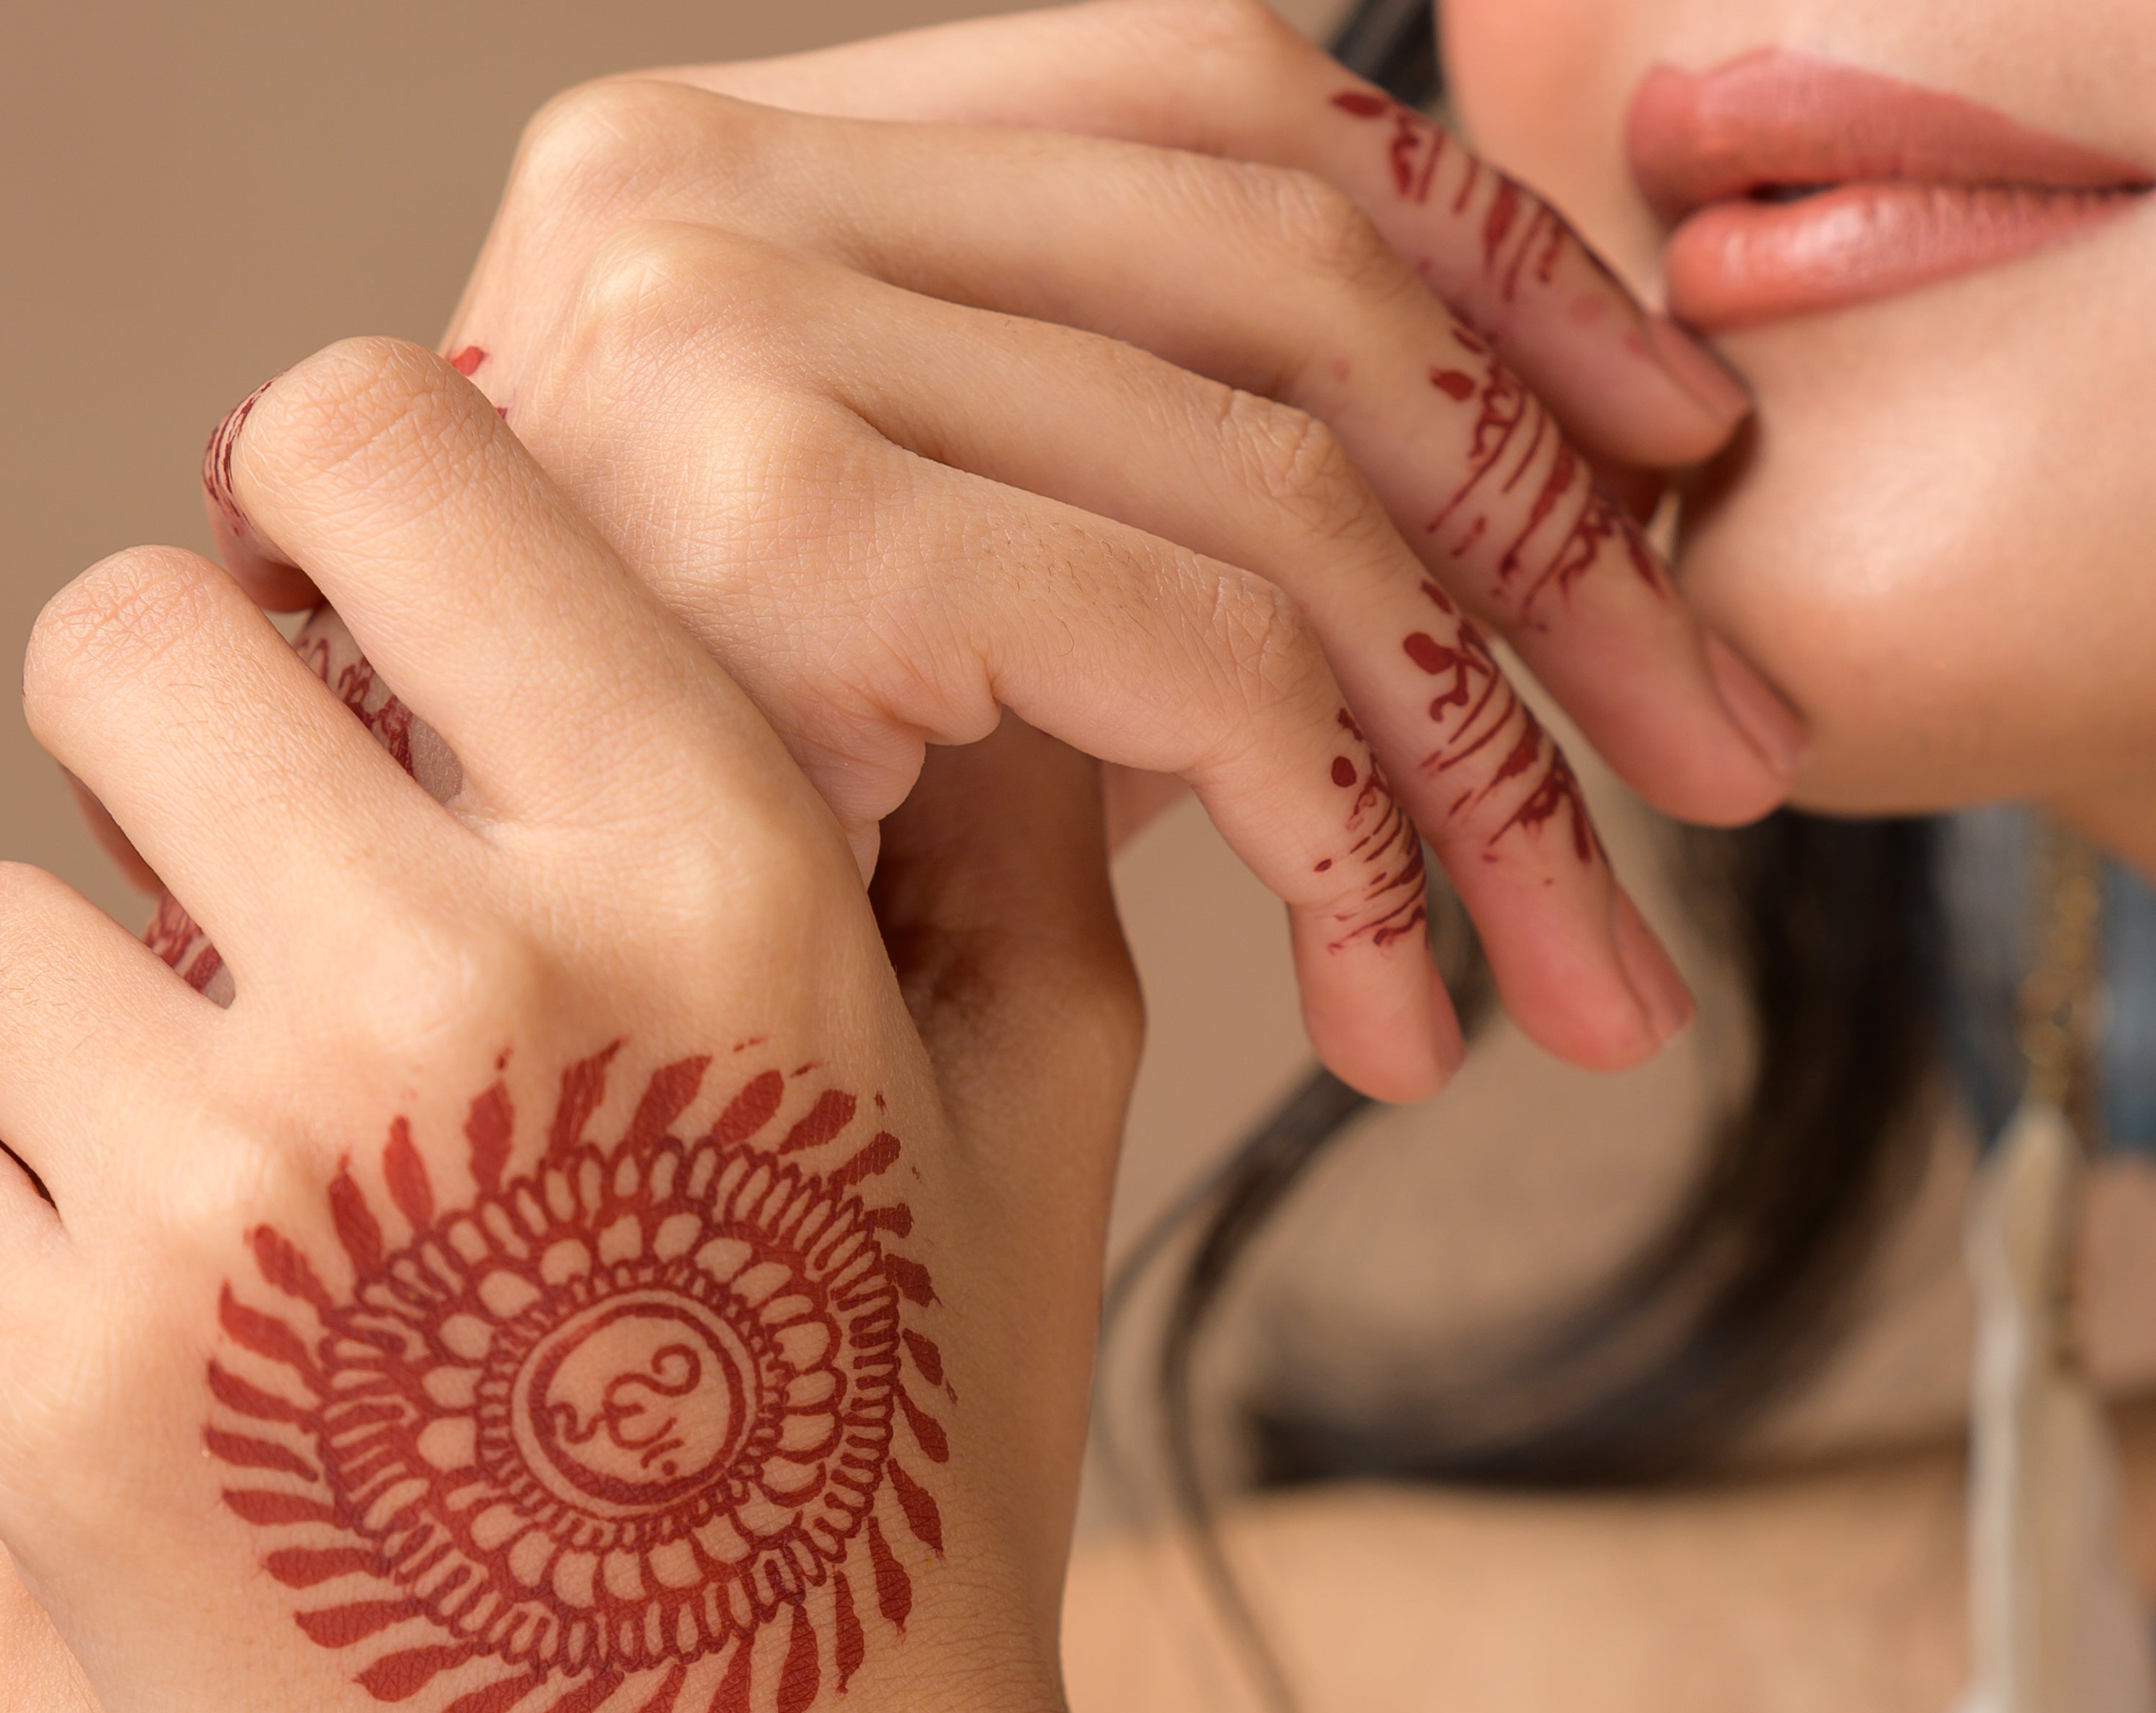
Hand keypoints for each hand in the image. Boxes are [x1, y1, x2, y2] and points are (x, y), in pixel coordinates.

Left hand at [0, 347, 1157, 1712]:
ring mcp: (246, 1197)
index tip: (348, 691)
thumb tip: (849, 590)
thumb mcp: (1010, 1146)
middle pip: (117, 637)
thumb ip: (949, 825)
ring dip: (68, 1067)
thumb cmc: (901, 1546)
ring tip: (246, 1260)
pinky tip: (151, 1379)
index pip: (372, 440)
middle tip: (268, 992)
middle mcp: (472, 988)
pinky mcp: (65, 1405)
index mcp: (717, 876)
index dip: (325, 547)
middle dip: (168, 790)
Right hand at [208, 3, 1797, 1103]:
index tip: (1676, 478)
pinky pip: (1203, 649)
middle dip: (1575, 554)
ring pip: (1288, 492)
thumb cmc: (668, 963)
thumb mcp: (917, 686)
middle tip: (1733, 777)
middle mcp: (691, 183)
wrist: (422, 1163)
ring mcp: (702, 332)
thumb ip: (1091, 528)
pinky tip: (1400, 1022)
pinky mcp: (768, 529)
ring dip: (1501, 771)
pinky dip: (1363, 851)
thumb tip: (1416, 515)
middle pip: (1295, 283)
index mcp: (729, 169)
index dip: (1498, 269)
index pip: (1217, 99)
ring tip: (1598, 991)